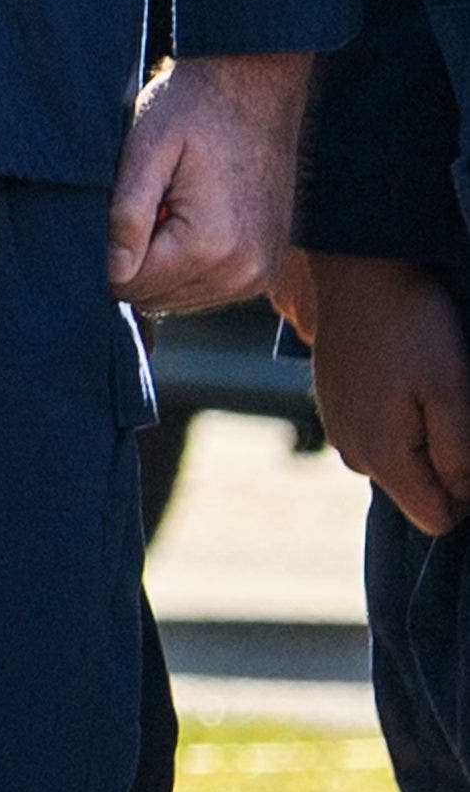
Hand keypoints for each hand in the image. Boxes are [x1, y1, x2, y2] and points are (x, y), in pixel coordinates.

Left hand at [109, 52, 311, 313]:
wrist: (255, 89)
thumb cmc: (194, 110)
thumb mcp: (146, 149)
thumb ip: (126, 214)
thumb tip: (111, 272)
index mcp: (211, 247)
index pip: (129, 285)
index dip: (104, 252)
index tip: (111, 210)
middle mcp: (243, 273)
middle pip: (153, 297)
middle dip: (132, 259)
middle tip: (144, 202)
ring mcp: (260, 276)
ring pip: (177, 297)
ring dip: (159, 261)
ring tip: (168, 205)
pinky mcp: (266, 271)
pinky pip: (205, 289)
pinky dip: (186, 262)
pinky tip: (188, 216)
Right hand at [299, 251, 469, 533]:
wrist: (357, 271)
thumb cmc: (412, 328)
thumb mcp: (453, 392)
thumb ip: (460, 455)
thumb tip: (465, 496)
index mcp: (381, 455)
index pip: (437, 519)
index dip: (468, 495)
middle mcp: (351, 451)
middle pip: (418, 494)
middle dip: (446, 466)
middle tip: (453, 409)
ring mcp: (338, 428)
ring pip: (399, 466)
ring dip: (423, 442)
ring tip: (427, 390)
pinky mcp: (335, 406)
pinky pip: (378, 438)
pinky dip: (400, 421)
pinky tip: (404, 380)